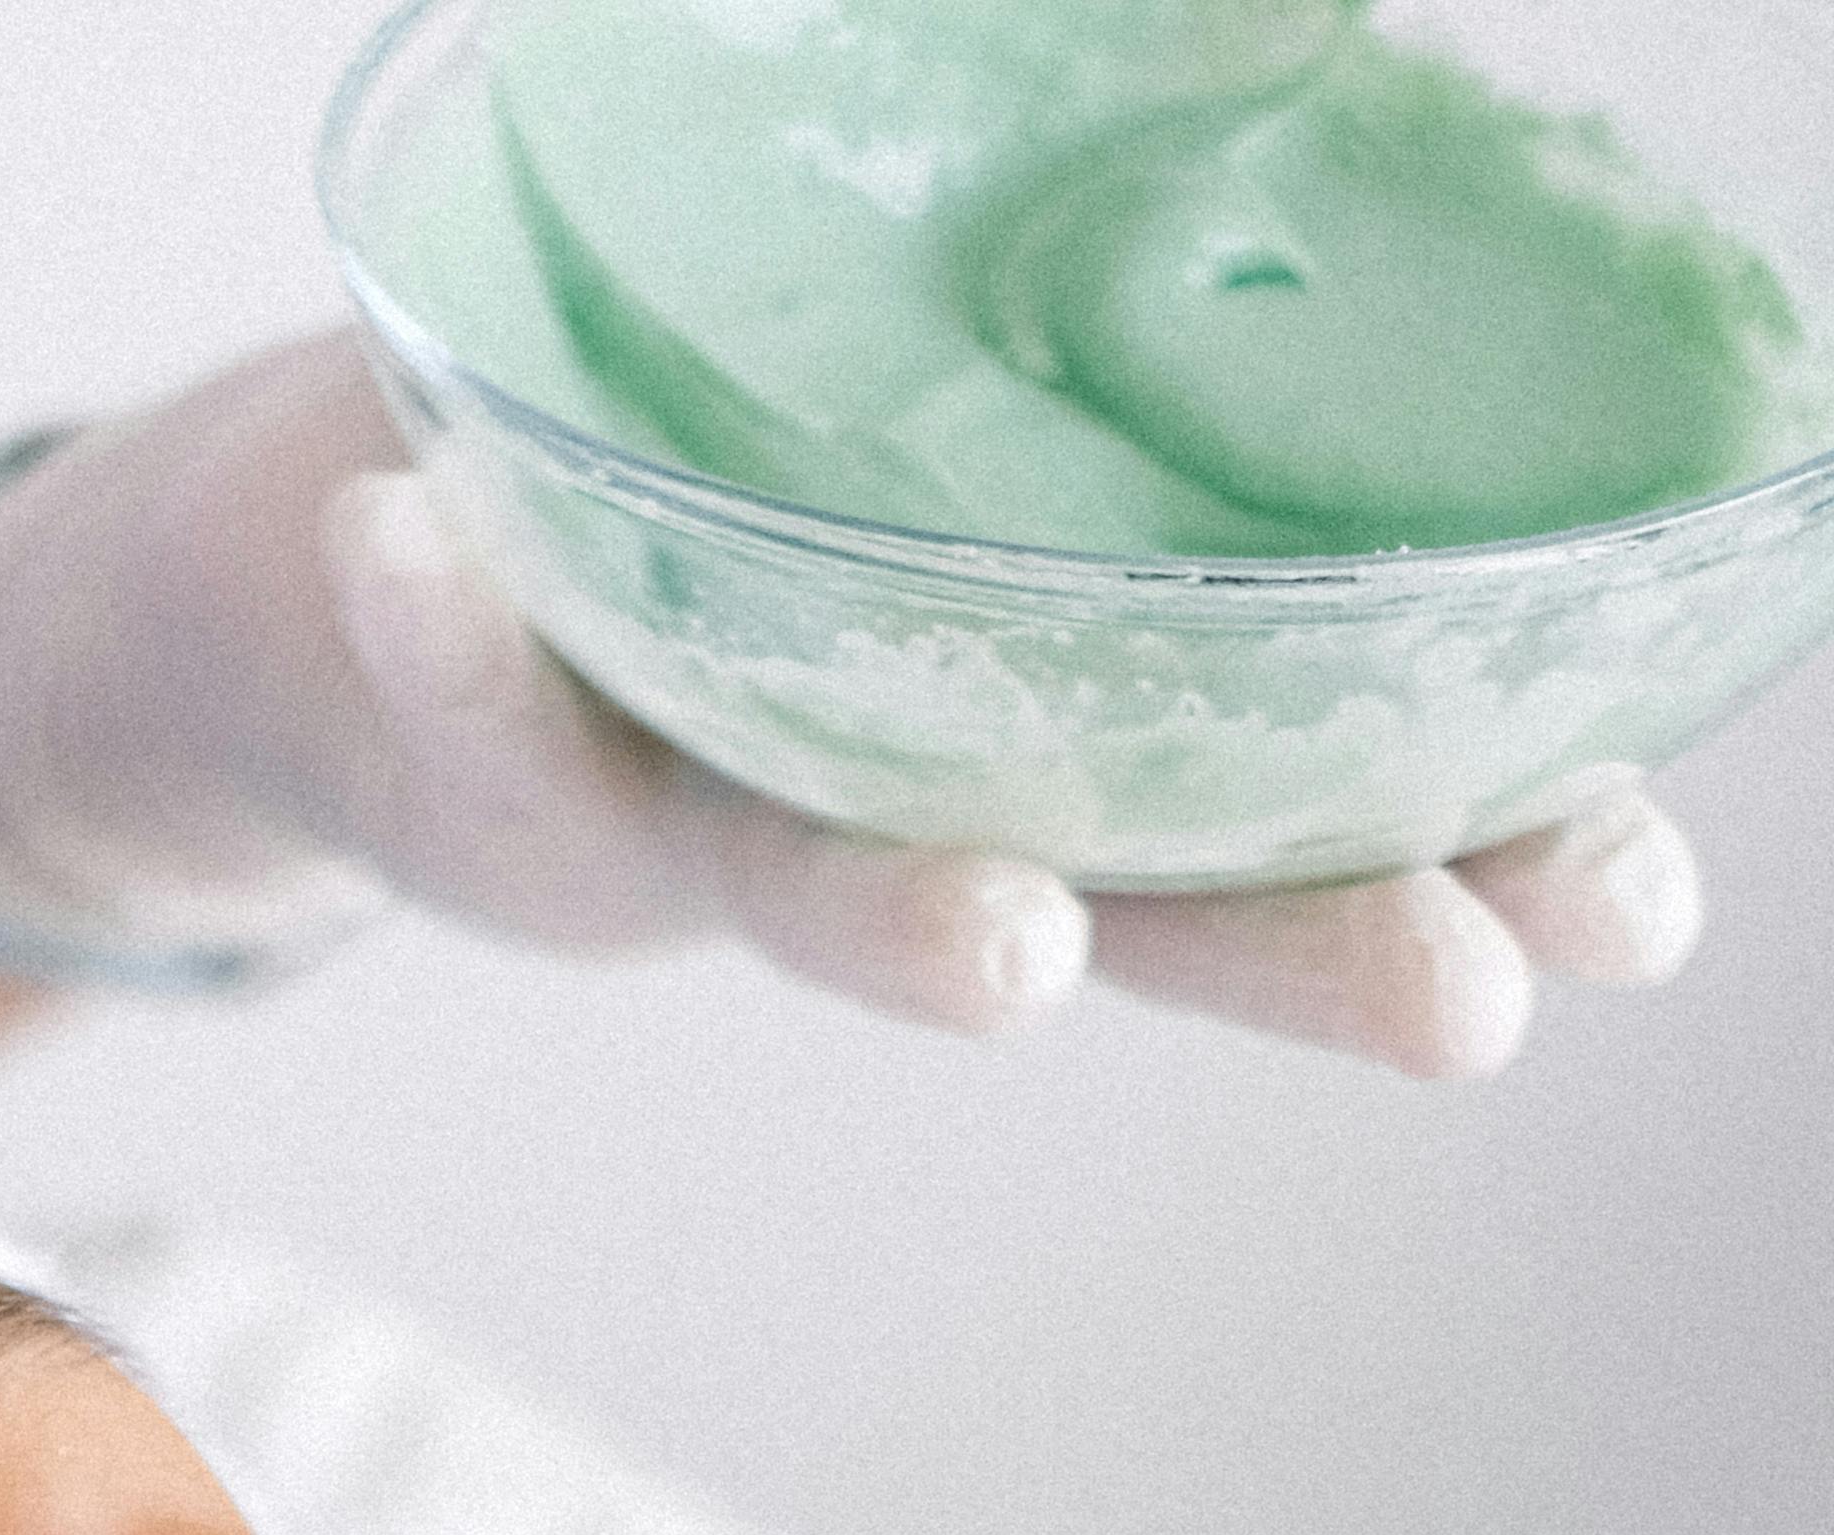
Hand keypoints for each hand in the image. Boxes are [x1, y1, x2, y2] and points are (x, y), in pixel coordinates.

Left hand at [0, 337, 1703, 1078]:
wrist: (349, 555)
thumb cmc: (709, 479)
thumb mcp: (976, 416)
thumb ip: (1153, 344)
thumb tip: (1339, 83)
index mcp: (1058, 712)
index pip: (1308, 796)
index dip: (1487, 845)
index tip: (1628, 911)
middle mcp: (897, 788)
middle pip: (1130, 894)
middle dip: (1297, 946)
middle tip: (1465, 998)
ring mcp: (686, 779)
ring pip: (818, 875)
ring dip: (912, 916)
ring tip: (1003, 945)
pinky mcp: (472, 740)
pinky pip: (451, 671)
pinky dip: (426, 614)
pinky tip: (395, 541)